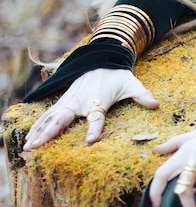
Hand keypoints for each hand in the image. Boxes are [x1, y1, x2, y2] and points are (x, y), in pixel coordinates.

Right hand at [23, 68, 158, 149]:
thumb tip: (156, 104)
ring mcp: (69, 101)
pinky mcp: (64, 101)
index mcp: (98, 100)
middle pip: (61, 120)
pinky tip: (29, 138)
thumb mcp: (132, 84)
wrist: (102, 59)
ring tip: (27, 146)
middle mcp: (80, 102)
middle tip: (35, 146)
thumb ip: (143, 95)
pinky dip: (37, 126)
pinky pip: (48, 115)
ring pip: (50, 118)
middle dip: (48, 133)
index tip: (90, 141)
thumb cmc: (118, 75)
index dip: (94, 129)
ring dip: (38, 132)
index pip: (96, 118)